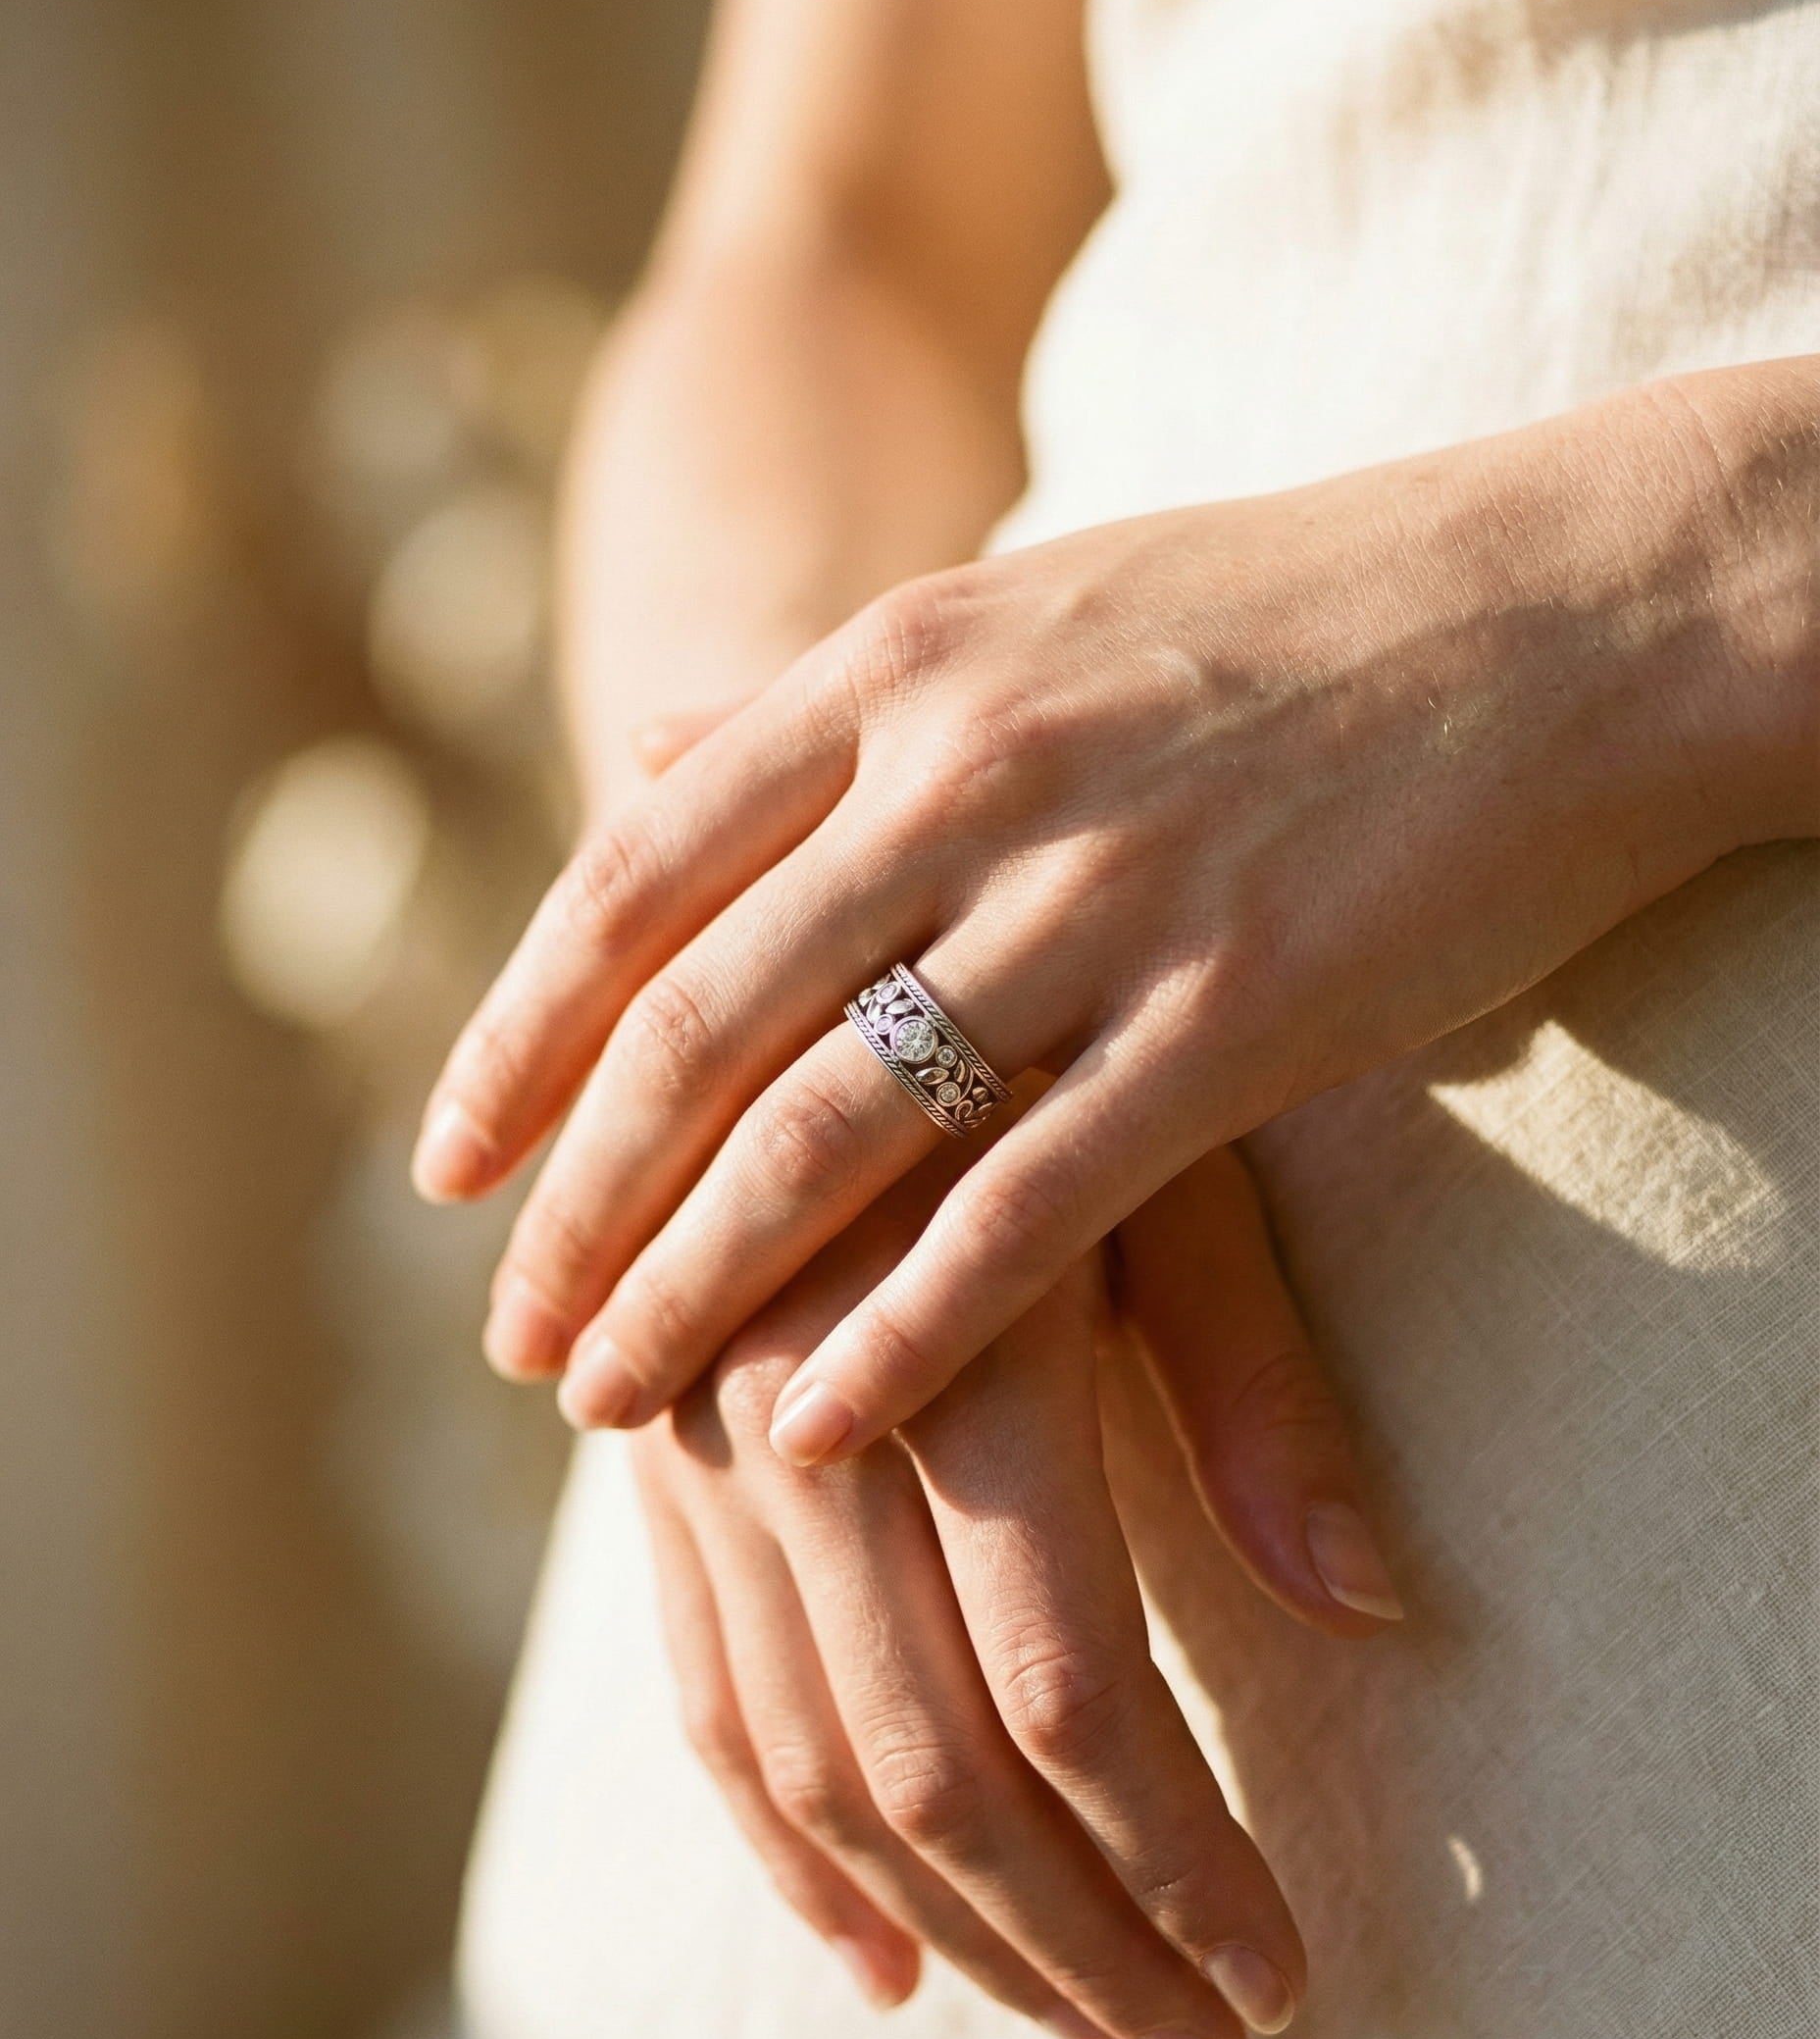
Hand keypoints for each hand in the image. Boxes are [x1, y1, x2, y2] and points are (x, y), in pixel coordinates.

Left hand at [418, 373, 1807, 1456]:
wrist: (1566, 604)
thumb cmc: (1292, 615)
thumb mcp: (1027, 604)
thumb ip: (832, 699)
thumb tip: (647, 746)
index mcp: (904, 669)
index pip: (639, 877)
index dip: (522, 1034)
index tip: (449, 1165)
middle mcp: (970, 778)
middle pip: (703, 1029)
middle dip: (581, 1207)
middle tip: (509, 1340)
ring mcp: (1100, 897)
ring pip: (830, 1132)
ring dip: (693, 1287)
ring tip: (605, 1400)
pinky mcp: (1237, 1016)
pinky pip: (1026, 1209)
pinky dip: (901, 1334)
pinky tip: (807, 1433)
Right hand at [628, 1126, 1402, 2038]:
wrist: (779, 941)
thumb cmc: (1028, 1040)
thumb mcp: (1163, 1171)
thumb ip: (1250, 1389)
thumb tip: (1372, 1605)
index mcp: (946, 1357)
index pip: (1066, 1691)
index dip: (1175, 1861)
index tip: (1271, 1976)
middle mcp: (788, 1427)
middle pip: (932, 1767)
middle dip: (1076, 1941)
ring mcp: (690, 1461)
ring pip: (811, 1767)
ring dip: (953, 1930)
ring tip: (1076, 2026)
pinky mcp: (646, 1480)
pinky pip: (703, 1708)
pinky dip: (783, 1857)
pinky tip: (874, 1958)